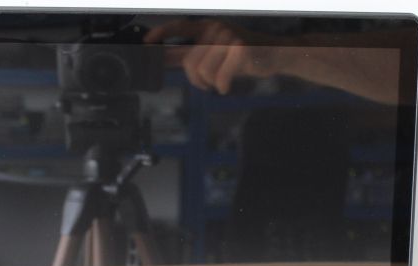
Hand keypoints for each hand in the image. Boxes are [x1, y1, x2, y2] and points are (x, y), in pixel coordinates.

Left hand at [145, 19, 283, 93]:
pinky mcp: (240, 48)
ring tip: (219, 82)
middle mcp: (216, 28)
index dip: (161, 33)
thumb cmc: (239, 56)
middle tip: (207, 84)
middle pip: (190, 63)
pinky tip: (227, 87)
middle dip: (196, 80)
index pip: (179, 26)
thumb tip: (161, 57)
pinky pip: (219, 77)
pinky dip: (222, 87)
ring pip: (203, 72)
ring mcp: (228, 36)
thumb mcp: (212, 52)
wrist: (272, 55)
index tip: (145, 43)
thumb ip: (187, 53)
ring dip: (209, 84)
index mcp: (206, 27)